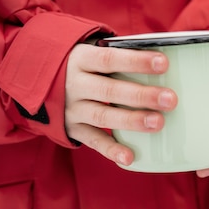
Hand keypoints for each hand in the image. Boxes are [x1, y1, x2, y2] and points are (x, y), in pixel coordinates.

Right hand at [65, 43, 177, 165]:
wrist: (38, 79)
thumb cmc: (85, 64)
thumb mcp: (93, 52)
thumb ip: (122, 54)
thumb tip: (166, 57)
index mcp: (81, 59)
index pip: (110, 59)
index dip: (136, 61)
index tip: (163, 64)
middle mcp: (74, 84)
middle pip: (110, 90)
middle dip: (142, 95)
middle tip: (170, 99)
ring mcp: (72, 108)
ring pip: (103, 116)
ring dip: (132, 121)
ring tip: (159, 123)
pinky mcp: (72, 128)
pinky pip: (93, 141)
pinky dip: (111, 150)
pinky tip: (130, 157)